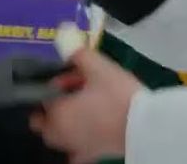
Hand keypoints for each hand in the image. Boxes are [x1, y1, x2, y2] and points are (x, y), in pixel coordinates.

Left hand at [30, 48, 141, 163]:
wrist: (143, 126)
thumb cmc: (118, 95)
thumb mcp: (99, 67)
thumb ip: (79, 53)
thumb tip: (64, 34)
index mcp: (57, 111)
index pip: (45, 95)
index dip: (60, 83)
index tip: (77, 76)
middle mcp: (58, 133)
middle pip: (43, 120)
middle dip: (55, 105)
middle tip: (77, 93)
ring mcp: (73, 147)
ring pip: (58, 136)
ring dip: (64, 123)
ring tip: (87, 110)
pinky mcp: (90, 156)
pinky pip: (75, 152)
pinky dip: (78, 144)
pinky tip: (90, 134)